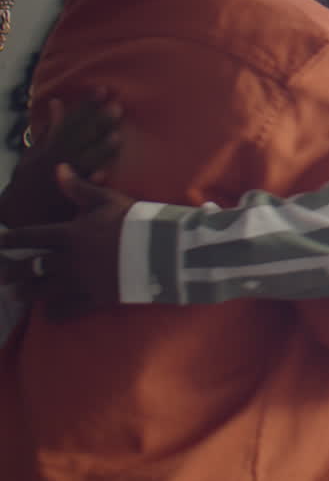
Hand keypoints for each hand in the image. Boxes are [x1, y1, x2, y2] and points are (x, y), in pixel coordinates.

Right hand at [0, 91, 121, 226]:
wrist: (19, 215)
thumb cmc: (28, 180)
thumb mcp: (33, 152)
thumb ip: (49, 128)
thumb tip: (57, 102)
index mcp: (49, 147)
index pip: (71, 120)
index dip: (87, 105)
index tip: (103, 89)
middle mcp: (56, 161)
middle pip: (80, 138)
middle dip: (98, 122)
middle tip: (118, 106)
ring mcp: (63, 180)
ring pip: (83, 161)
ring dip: (99, 149)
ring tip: (118, 136)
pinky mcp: (69, 199)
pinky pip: (81, 190)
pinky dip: (89, 181)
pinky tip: (104, 174)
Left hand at [0, 164, 135, 317]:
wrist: (160, 250)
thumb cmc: (134, 220)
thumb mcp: (107, 200)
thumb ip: (79, 188)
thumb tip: (58, 168)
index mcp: (68, 234)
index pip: (30, 237)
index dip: (10, 239)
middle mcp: (68, 260)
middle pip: (30, 267)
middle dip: (11, 271)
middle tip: (0, 275)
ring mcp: (80, 281)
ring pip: (43, 290)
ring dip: (26, 291)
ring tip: (15, 293)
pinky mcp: (94, 298)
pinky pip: (68, 309)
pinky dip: (55, 311)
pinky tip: (48, 313)